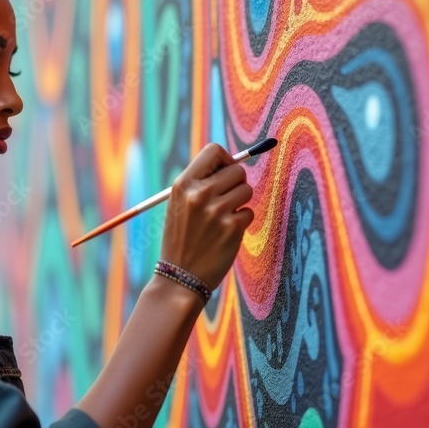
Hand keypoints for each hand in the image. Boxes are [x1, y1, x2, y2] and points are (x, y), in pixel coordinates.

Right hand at [159, 143, 254, 289]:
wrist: (179, 276)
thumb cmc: (181, 239)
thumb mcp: (179, 205)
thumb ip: (200, 184)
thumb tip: (232, 164)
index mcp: (183, 184)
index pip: (214, 151)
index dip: (225, 160)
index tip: (224, 174)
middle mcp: (199, 194)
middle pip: (237, 170)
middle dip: (236, 184)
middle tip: (225, 201)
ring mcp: (217, 211)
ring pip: (246, 190)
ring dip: (239, 203)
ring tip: (222, 219)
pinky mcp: (232, 228)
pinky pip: (249, 212)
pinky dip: (241, 222)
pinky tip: (225, 234)